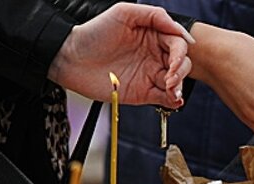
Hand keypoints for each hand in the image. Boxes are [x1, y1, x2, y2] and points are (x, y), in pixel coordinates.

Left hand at [48, 3, 193, 108]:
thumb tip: (179, 29)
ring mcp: (150, 74)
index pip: (178, 43)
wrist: (71, 59)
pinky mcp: (144, 92)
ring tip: (172, 90)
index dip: (181, 52)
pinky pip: (165, 98)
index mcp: (153, 36)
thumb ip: (155, 15)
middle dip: (181, 71)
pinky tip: (174, 99)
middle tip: (171, 78)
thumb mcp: (124, 12)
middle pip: (182, 63)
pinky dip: (174, 101)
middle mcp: (154, 55)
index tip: (174, 61)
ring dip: (180, 87)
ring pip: (177, 82)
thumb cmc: (94, 33)